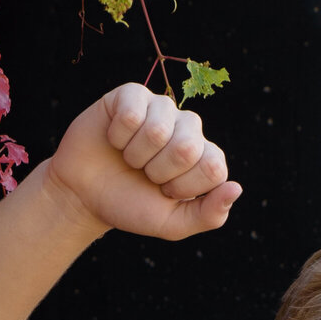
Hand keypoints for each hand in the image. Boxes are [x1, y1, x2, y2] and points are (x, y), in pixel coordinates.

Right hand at [44, 81, 241, 243]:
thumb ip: (209, 215)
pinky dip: (117, 137)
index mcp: (205, 157)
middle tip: (145, 174)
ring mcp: (161, 108)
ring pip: (156, 131)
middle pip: (186, 148)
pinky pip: (130, 115)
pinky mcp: (131, 95)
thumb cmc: (131, 206)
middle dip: (158, 172)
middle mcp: (189, 128)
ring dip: (135, 155)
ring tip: (130, 158)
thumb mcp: (172, 224)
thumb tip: (236, 188)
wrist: (84, 196)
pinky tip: (114, 140)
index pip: (213, 168)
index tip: (165, 192)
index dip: (182, 188)